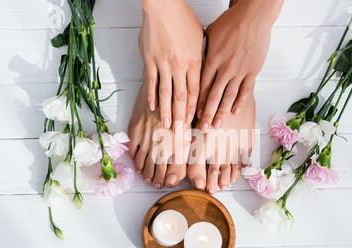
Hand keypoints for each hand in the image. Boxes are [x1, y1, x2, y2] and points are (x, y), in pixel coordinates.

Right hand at [139, 0, 202, 127]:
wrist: (163, 6)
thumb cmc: (182, 18)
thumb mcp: (199, 38)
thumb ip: (200, 57)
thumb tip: (201, 70)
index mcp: (195, 61)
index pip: (196, 91)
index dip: (195, 108)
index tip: (196, 121)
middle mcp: (180, 66)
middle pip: (182, 97)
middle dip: (182, 116)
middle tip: (182, 132)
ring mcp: (164, 64)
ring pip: (166, 93)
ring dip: (167, 111)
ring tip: (168, 126)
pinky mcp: (150, 60)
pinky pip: (151, 82)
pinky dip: (152, 96)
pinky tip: (153, 108)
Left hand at [197, 0, 282, 129]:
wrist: (253, 16)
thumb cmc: (231, 21)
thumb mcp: (210, 34)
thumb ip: (203, 50)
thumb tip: (195, 59)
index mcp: (212, 60)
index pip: (202, 86)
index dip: (197, 102)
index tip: (192, 114)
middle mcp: (224, 68)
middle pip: (213, 96)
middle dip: (206, 114)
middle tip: (202, 128)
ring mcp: (239, 71)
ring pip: (228, 97)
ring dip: (221, 113)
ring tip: (216, 125)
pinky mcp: (253, 70)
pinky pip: (246, 90)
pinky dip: (240, 102)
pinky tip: (235, 112)